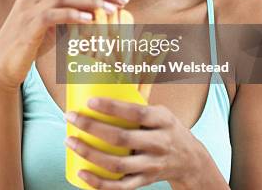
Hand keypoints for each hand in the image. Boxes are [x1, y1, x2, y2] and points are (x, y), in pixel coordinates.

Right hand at [0, 0, 129, 90]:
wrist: (3, 65)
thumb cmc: (30, 43)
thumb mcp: (50, 23)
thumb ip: (67, 11)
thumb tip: (97, 7)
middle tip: (122, 1)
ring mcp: (27, 9)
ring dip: (90, 1)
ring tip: (110, 10)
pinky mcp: (27, 26)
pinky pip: (52, 15)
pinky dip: (72, 15)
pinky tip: (89, 20)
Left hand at [64, 96, 207, 189]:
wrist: (191, 161)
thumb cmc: (165, 129)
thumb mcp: (160, 112)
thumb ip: (135, 103)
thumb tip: (103, 82)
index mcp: (163, 120)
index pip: (136, 113)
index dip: (112, 107)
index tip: (89, 101)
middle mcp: (159, 144)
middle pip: (122, 138)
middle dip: (92, 127)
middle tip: (70, 117)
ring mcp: (152, 165)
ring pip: (118, 165)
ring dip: (89, 154)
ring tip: (70, 141)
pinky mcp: (145, 181)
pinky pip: (120, 186)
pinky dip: (99, 183)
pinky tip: (81, 173)